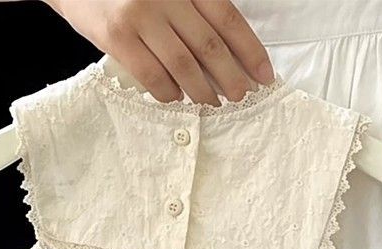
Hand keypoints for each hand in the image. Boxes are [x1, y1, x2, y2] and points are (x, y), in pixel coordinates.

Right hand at [41, 0, 273, 105]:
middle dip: (231, 77)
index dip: (250, 50)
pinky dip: (167, 91)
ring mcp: (140, 16)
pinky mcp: (117, 36)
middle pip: (209, 46)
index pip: (228, 19)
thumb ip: (192, 12)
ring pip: (183, 64)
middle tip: (241, 97)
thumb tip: (225, 56)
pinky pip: (150, 74)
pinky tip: (176, 98)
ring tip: (211, 103)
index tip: (263, 75)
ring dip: (201, 90)